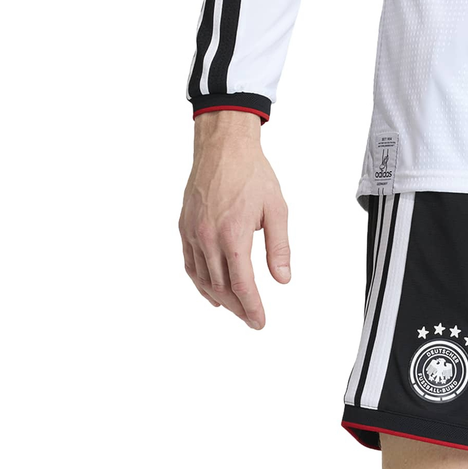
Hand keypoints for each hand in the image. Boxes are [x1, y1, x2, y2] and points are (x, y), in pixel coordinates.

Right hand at [179, 112, 290, 328]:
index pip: (242, 284)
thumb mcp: (276, 210)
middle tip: (252, 320)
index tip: (260, 322)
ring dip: (220, 299)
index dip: (252, 308)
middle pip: (222, 287)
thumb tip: (283, 279)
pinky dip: (200, 283)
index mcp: (233, 234)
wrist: (222, 146)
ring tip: (236, 310)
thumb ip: (279, 248)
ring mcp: (193, 233)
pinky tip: (211, 294)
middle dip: (238, 308)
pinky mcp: (185, 227)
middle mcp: (208, 237)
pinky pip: (190, 264)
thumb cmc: (251, 174)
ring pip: (203, 279)